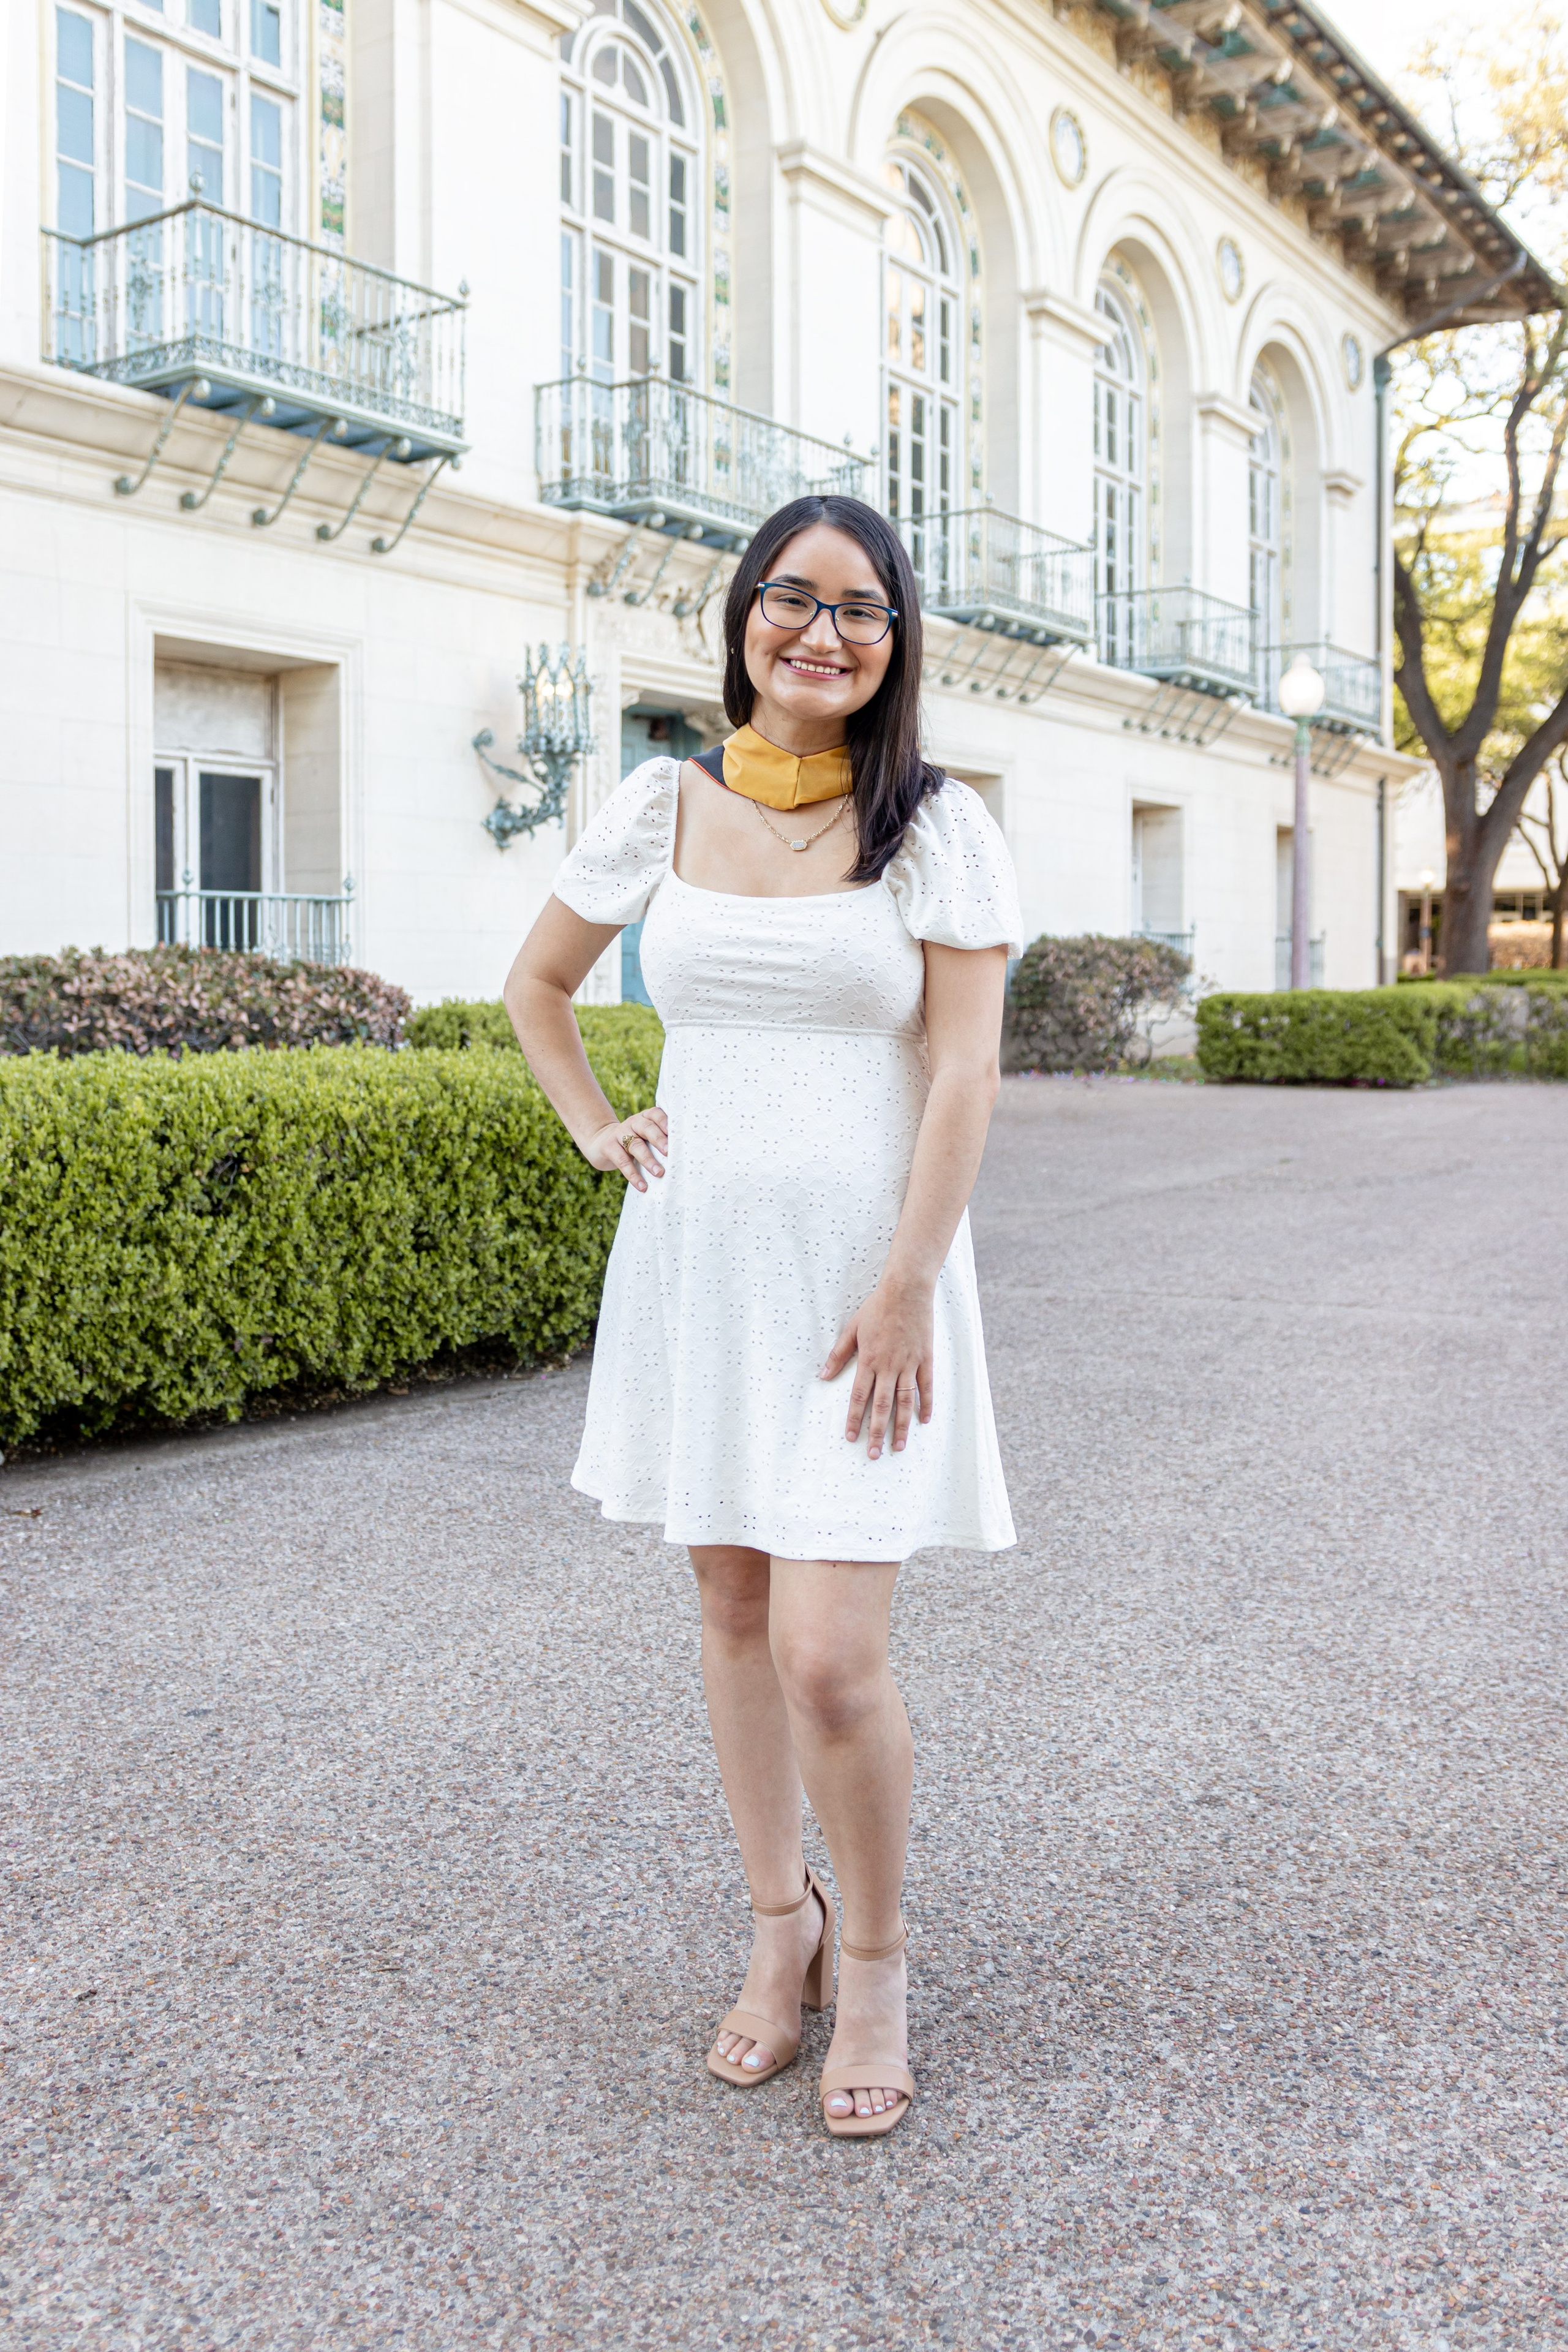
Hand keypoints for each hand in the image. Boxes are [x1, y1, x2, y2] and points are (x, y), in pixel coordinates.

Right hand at [584, 1106, 667, 1191]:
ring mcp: (619, 1133)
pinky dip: (633, 1174)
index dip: (665, 1122)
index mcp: (645, 1118)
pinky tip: (642, 1185)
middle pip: (647, 1128)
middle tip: (669, 1153)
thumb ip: (659, 1141)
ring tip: (659, 1173)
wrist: (601, 1142)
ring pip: (636, 1145)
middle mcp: (633, 1122)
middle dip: (659, 1140)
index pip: (655, 1114)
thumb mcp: (644, 1136)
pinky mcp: (609, 1147)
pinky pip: (622, 1161)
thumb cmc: (632, 1142)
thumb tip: (680, 1158)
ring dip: (648, 1160)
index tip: (675, 1133)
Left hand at [821, 1282, 933, 1459]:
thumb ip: (838, 1354)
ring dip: (901, 1426)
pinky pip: (926, 1386)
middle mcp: (889, 1366)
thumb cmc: (877, 1308)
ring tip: (898, 1447)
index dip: (854, 1418)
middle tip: (874, 1454)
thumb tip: (822, 1375)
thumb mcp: (852, 1329)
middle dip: (877, 1432)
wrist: (906, 1291)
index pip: (859, 1397)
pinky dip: (925, 1404)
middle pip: (882, 1406)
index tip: (851, 1437)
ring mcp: (909, 1364)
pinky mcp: (925, 1358)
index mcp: (869, 1360)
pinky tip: (923, 1421)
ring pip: (905, 1401)